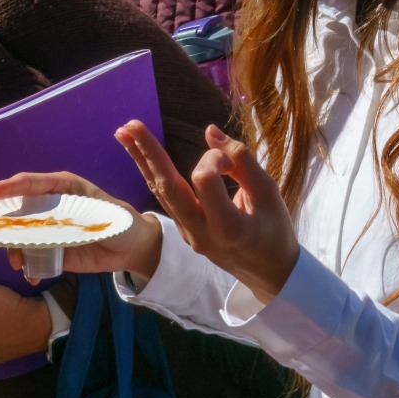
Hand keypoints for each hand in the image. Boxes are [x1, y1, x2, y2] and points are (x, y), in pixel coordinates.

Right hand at [0, 173, 161, 280]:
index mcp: (62, 186)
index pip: (31, 183)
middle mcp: (50, 205)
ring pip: (20, 235)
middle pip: (18, 209)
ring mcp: (48, 228)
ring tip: (19, 264)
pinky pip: (32, 256)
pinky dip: (28, 266)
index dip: (9, 187)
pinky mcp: (51, 249)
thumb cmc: (120, 219)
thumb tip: (56, 222)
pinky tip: (32, 276)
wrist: (131, 247)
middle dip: (3, 224)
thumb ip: (79, 215)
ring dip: (14, 249)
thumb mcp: (104, 212)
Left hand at [117, 120, 299, 304]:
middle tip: (130, 124)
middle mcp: (200, 233)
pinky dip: (152, 173)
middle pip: (167, 188)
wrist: (269, 273)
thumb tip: (209, 131)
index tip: (230, 158)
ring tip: (124, 131)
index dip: (215, 158)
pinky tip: (139, 152)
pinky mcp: (183, 230)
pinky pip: (165, 198)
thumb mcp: (268, 193)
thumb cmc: (274, 230)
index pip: (205, 180)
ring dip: (141, 160)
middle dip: (148, 153)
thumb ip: (242, 161)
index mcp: (228, 227)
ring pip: (160, 192)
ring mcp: (187, 235)